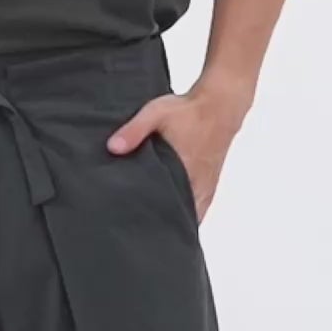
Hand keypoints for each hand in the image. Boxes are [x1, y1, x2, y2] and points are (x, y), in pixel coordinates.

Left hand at [103, 85, 242, 223]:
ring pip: (187, 215)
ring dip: (171, 218)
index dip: (147, 215)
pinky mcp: (208, 187)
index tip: (131, 221)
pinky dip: (184, 215)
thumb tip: (113, 148)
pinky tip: (170, 217)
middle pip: (174, 215)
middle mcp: (196, 184)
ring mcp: (204, 189)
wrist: (219, 107)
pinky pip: (197, 211)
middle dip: (156, 221)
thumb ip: (134, 130)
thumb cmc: (188, 110)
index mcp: (182, 169)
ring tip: (149, 222)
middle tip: (135, 224)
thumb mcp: (156, 113)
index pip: (162, 205)